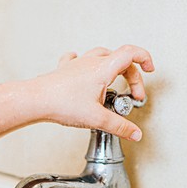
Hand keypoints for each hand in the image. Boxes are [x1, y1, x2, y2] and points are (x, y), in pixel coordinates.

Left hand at [31, 45, 154, 140]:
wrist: (36, 100)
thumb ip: (120, 127)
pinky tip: (83, 68)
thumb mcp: (97, 119)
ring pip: (102, 56)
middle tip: (134, 95)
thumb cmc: (61, 104)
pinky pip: (78, 59)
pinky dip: (86, 64)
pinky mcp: (65, 70)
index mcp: (102, 70)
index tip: (150, 69)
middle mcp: (91, 63)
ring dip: (113, 68)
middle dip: (132, 77)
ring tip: (115, 83)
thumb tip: (135, 133)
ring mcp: (77, 65)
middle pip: (120, 60)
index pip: (130, 54)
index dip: (145, 58)